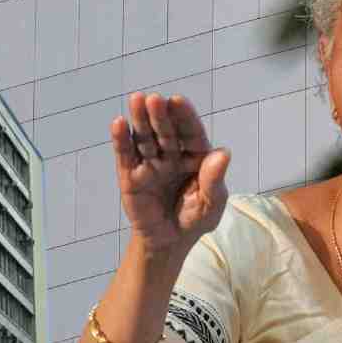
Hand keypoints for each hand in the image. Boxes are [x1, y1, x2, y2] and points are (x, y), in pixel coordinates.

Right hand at [112, 92, 230, 256]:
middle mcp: (171, 154)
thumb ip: (215, 181)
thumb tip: (223, 152)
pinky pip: (125, 155)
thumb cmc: (194, 220)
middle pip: (165, 131)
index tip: (178, 101)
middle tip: (155, 99)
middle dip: (160, 115)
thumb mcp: (212, 205)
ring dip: (140, 119)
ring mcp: (149, 163)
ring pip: (144, 138)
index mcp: (194, 157)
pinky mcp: (130, 175)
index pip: (190, 133)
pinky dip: (121, 140)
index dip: (185, 117)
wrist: (168, 243)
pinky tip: (118, 123)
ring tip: (136, 99)